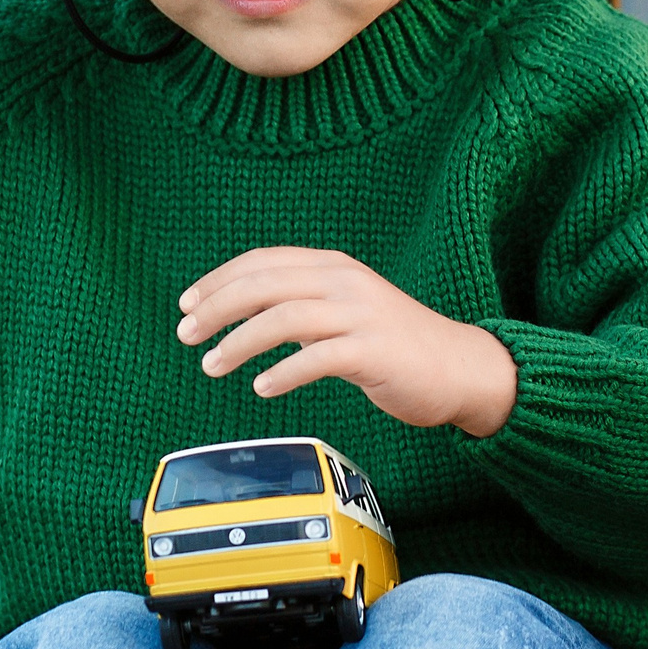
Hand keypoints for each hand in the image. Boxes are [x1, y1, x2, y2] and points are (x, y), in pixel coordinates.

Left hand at [178, 248, 517, 435]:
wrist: (461, 368)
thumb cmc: (397, 345)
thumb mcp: (345, 310)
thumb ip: (302, 305)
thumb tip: (245, 314)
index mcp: (334, 267)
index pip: (263, 261)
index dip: (218, 280)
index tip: (187, 304)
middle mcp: (345, 282)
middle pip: (264, 284)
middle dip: (216, 308)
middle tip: (185, 334)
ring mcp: (361, 315)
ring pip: (283, 317)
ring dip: (239, 342)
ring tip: (211, 365)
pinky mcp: (374, 351)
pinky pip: (318, 357)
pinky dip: (283, 371)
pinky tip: (262, 387)